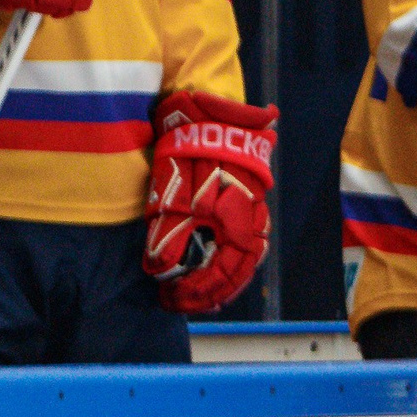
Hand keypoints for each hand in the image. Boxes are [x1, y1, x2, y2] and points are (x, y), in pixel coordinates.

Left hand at [145, 91, 276, 314]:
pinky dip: (226, 259)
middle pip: (236, 271)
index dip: (197, 294)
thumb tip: (162, 272)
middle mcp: (251, 223)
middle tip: (181, 302)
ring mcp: (253, 210)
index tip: (172, 301)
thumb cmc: (191, 152)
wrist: (211, 113)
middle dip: (209, 292)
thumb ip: (168, 241)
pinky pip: (242, 241)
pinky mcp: (247, 200)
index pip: (222, 275)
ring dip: (219, 279)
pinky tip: (209, 262)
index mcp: (237, 227)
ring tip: (195, 290)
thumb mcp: (172, 198)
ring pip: (241, 258)